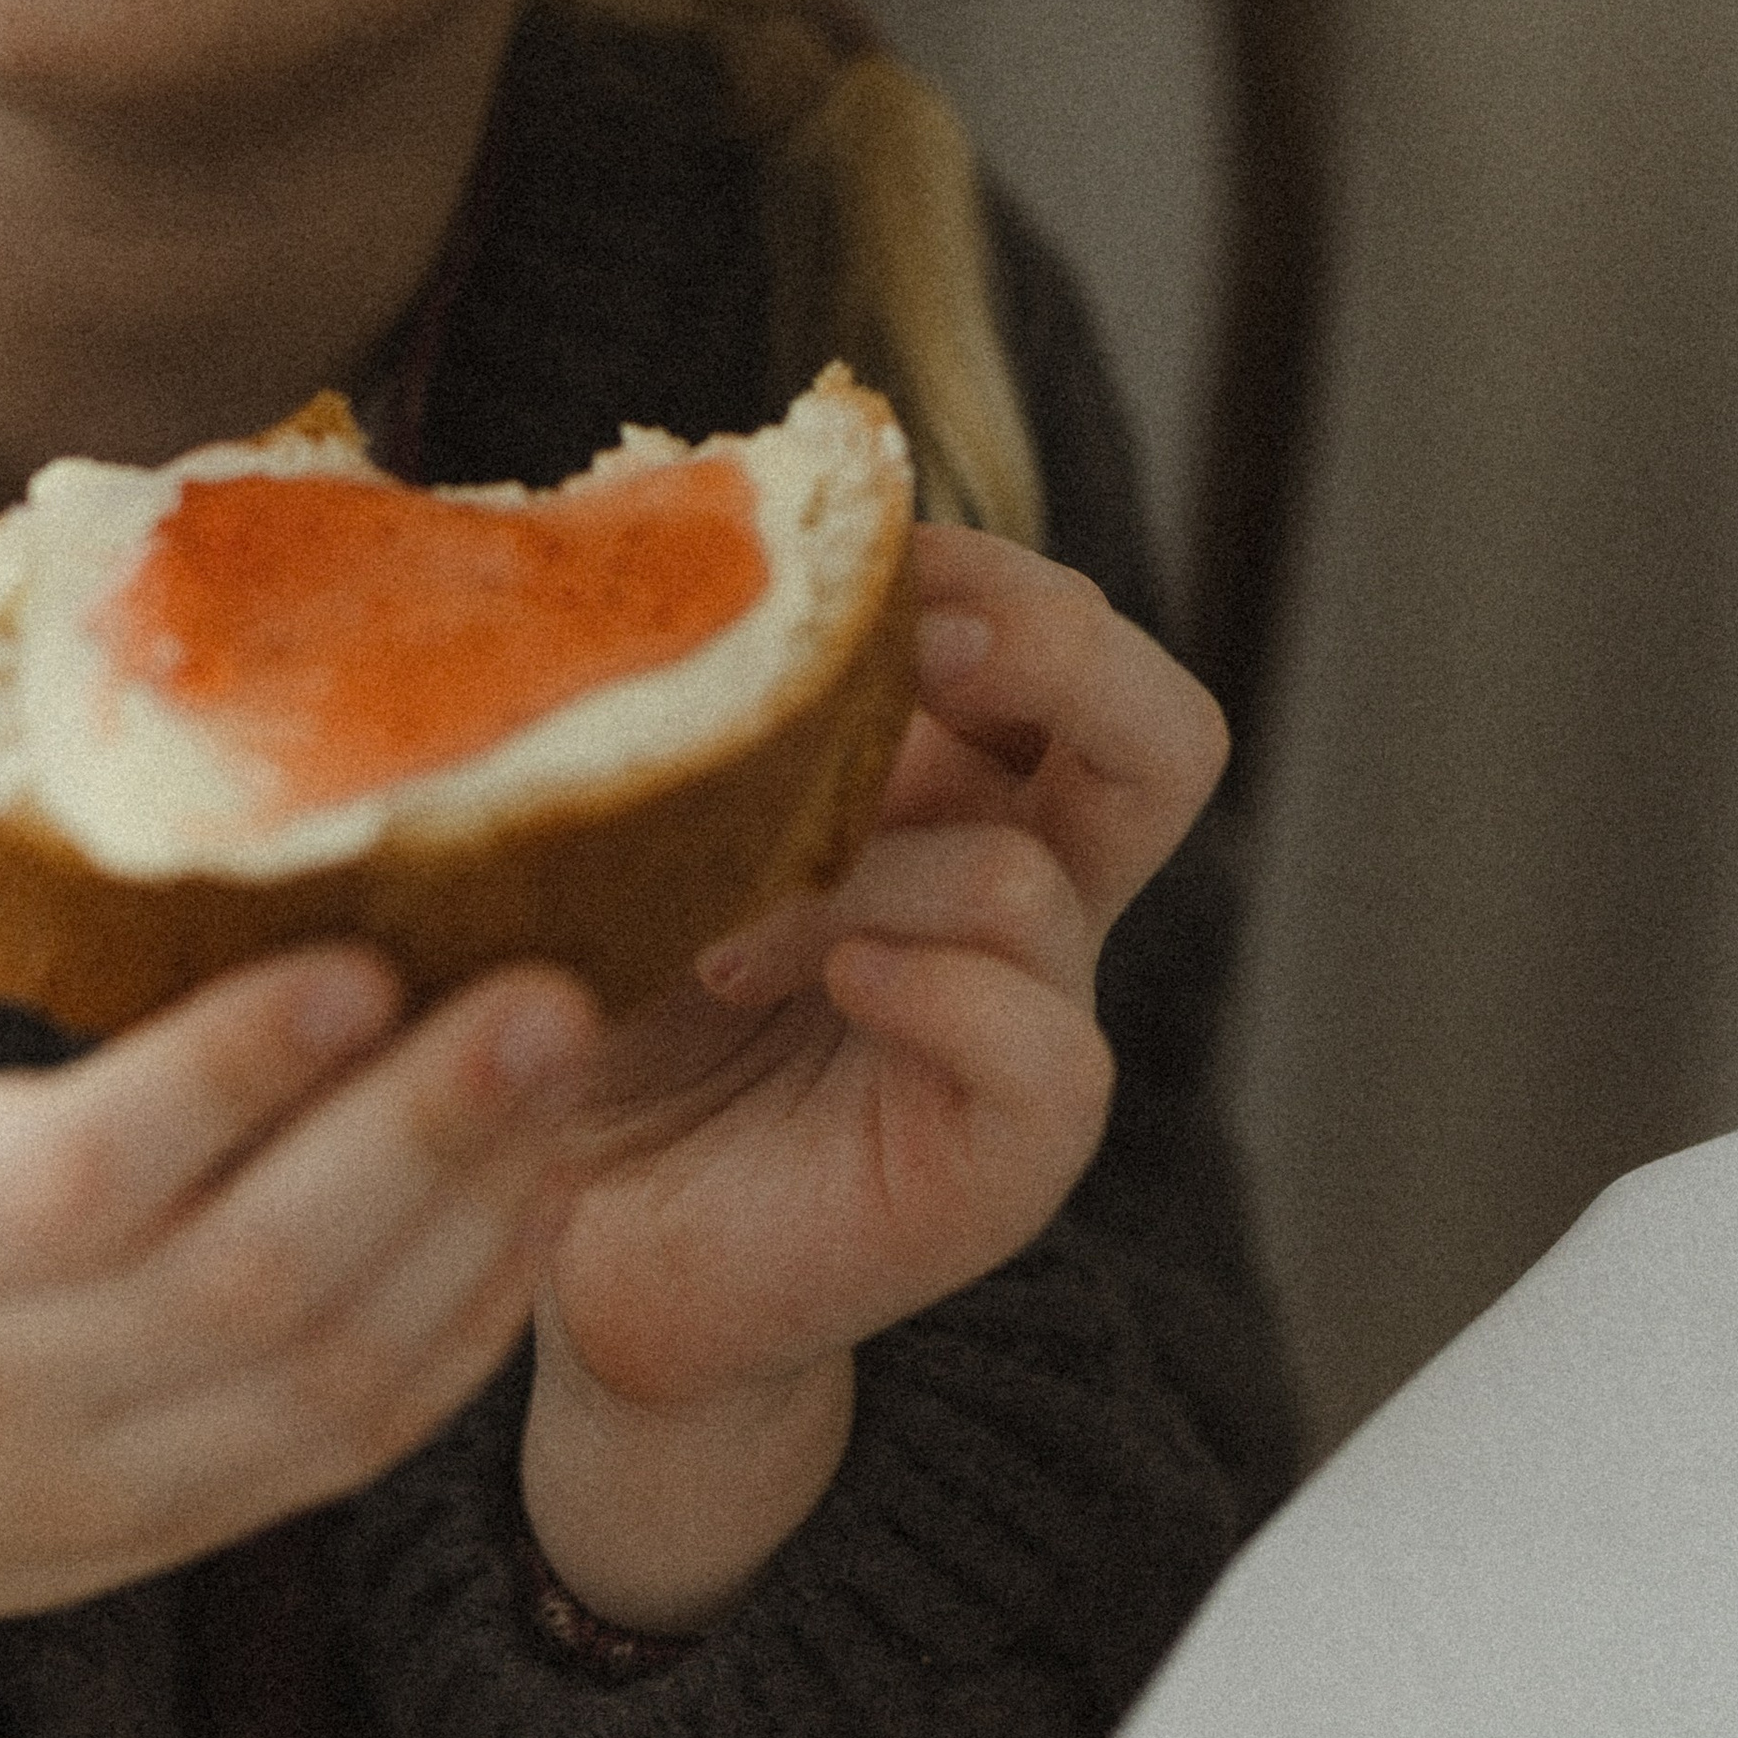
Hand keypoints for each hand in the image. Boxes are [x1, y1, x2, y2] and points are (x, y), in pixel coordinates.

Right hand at [0, 615, 597, 1737]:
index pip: (70, 1175)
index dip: (225, 1073)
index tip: (362, 955)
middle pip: (242, 1280)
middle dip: (415, 1134)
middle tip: (556, 990)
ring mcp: (105, 1471)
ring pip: (329, 1375)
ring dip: (472, 1218)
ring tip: (572, 1057)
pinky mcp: (194, 1523)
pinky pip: (363, 1443)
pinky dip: (469, 1319)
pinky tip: (537, 1184)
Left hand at [519, 527, 1227, 1626]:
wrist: (577, 1241)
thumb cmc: (600, 1011)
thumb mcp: (626, 817)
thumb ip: (664, 690)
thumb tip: (618, 496)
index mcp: (951, 788)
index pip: (1053, 628)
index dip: (972, 561)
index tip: (832, 550)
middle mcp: (1017, 890)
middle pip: (1160, 727)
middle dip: (1052, 641)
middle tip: (920, 642)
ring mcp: (1024, 1023)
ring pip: (1034, 878)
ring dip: (861, 873)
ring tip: (716, 931)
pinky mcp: (1007, 1151)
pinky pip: (1041, 1043)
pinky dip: (928, 990)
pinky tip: (801, 983)